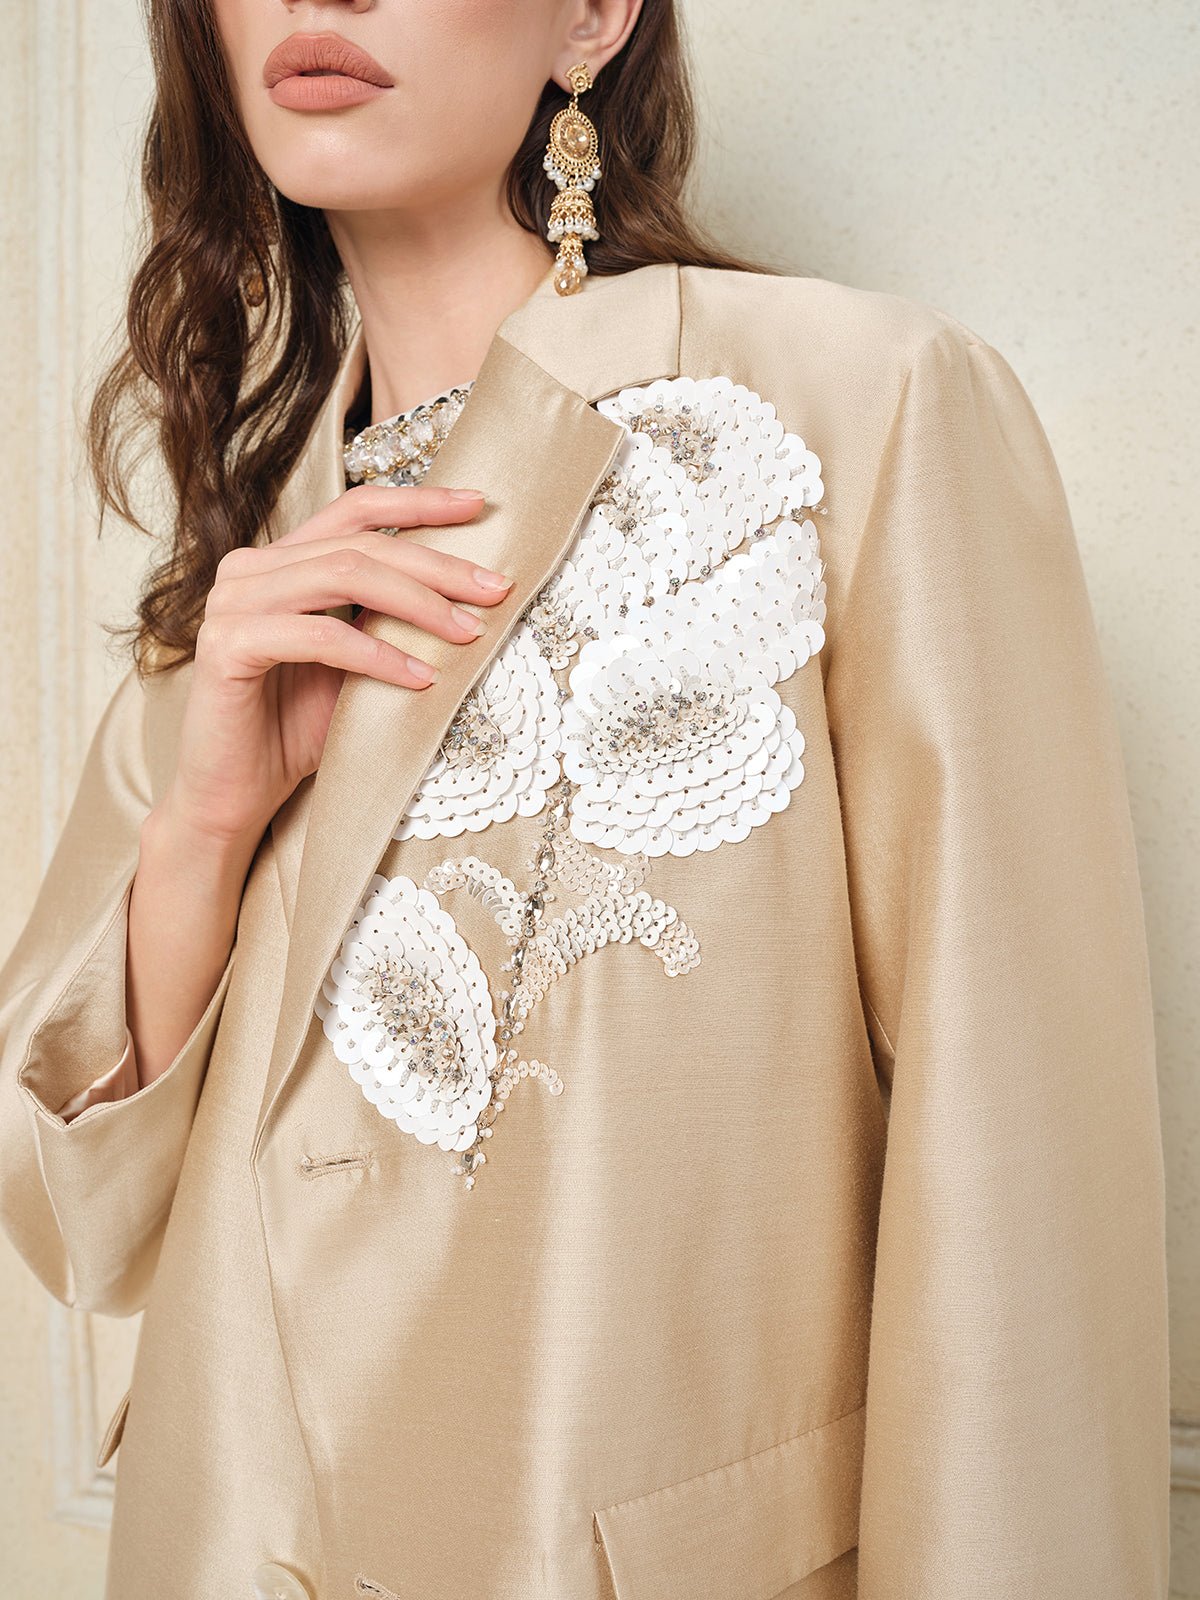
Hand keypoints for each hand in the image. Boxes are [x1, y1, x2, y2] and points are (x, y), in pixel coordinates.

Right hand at [158, 483, 511, 846]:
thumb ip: (388, 619)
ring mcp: (232, 603)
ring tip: (467, 634)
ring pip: (341, 575)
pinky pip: (318, 635)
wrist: (237, 795)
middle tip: (496, 590)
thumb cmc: (297, 732)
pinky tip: (419, 678)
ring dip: (417, 604)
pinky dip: (376, 655)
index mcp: (281, 562)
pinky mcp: (226, 646)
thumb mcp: (358, 665)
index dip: (418, 503)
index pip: (355, 510)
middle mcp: (250, 570)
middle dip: (438, 566)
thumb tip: (467, 589)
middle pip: (360, 544)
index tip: (479, 505)